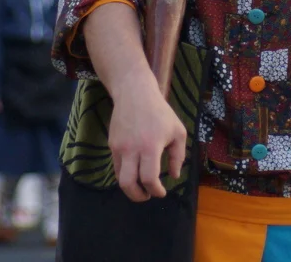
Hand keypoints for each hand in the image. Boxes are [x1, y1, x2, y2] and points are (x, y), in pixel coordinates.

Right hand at [108, 77, 185, 202]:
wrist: (134, 93)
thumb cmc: (160, 112)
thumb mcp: (177, 131)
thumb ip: (178, 156)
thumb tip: (173, 176)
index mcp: (150, 147)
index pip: (149, 179)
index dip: (156, 191)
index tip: (162, 192)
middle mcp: (131, 149)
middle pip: (128, 184)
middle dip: (138, 196)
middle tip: (147, 196)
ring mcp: (119, 147)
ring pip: (120, 177)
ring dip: (131, 187)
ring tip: (142, 186)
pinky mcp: (112, 144)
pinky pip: (117, 166)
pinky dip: (126, 174)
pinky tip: (136, 171)